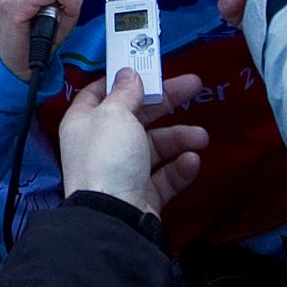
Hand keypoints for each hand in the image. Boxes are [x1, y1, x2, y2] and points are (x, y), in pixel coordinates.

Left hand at [57, 69, 207, 218]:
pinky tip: (191, 162)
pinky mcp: (141, 194)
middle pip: (136, 116)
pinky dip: (179, 168)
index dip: (122, 79)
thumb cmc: (109, 158)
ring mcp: (122, 171)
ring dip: (179, 138)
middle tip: (194, 86)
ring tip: (201, 137)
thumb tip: (128, 73)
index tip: (147, 69)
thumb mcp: (115, 114)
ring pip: (154, 147)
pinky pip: (163, 176)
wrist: (115, 218)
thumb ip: (125, 92)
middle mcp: (101, 145)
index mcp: (84, 122)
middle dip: (166, 102)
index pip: (100, 92)